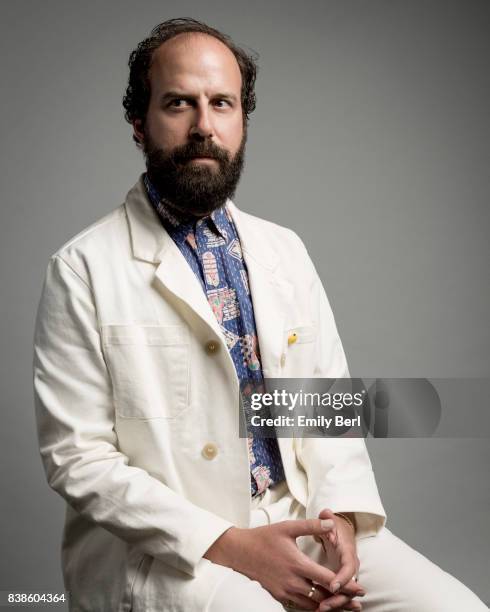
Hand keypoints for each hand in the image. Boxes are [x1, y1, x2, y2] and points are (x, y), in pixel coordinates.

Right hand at [204, 518, 363, 609]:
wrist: (239, 552)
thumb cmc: (264, 537)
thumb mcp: (287, 527)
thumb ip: (310, 526)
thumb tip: (330, 523)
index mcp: (298, 564)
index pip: (327, 580)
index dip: (345, 586)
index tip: (360, 589)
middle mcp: (293, 582)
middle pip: (323, 597)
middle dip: (342, 601)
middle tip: (358, 604)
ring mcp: (285, 591)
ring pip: (313, 605)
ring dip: (329, 606)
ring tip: (344, 607)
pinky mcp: (279, 596)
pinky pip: (300, 606)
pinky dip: (313, 607)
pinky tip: (321, 606)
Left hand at [314, 508, 363, 611]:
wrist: (342, 529)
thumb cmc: (335, 526)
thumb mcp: (331, 520)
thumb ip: (327, 518)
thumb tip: (326, 516)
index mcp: (348, 552)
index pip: (349, 567)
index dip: (342, 578)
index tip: (332, 585)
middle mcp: (351, 566)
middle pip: (348, 587)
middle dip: (337, 598)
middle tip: (323, 606)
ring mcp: (348, 575)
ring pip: (345, 594)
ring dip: (334, 603)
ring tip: (320, 610)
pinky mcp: (342, 580)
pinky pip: (340, 594)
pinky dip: (333, 602)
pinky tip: (321, 609)